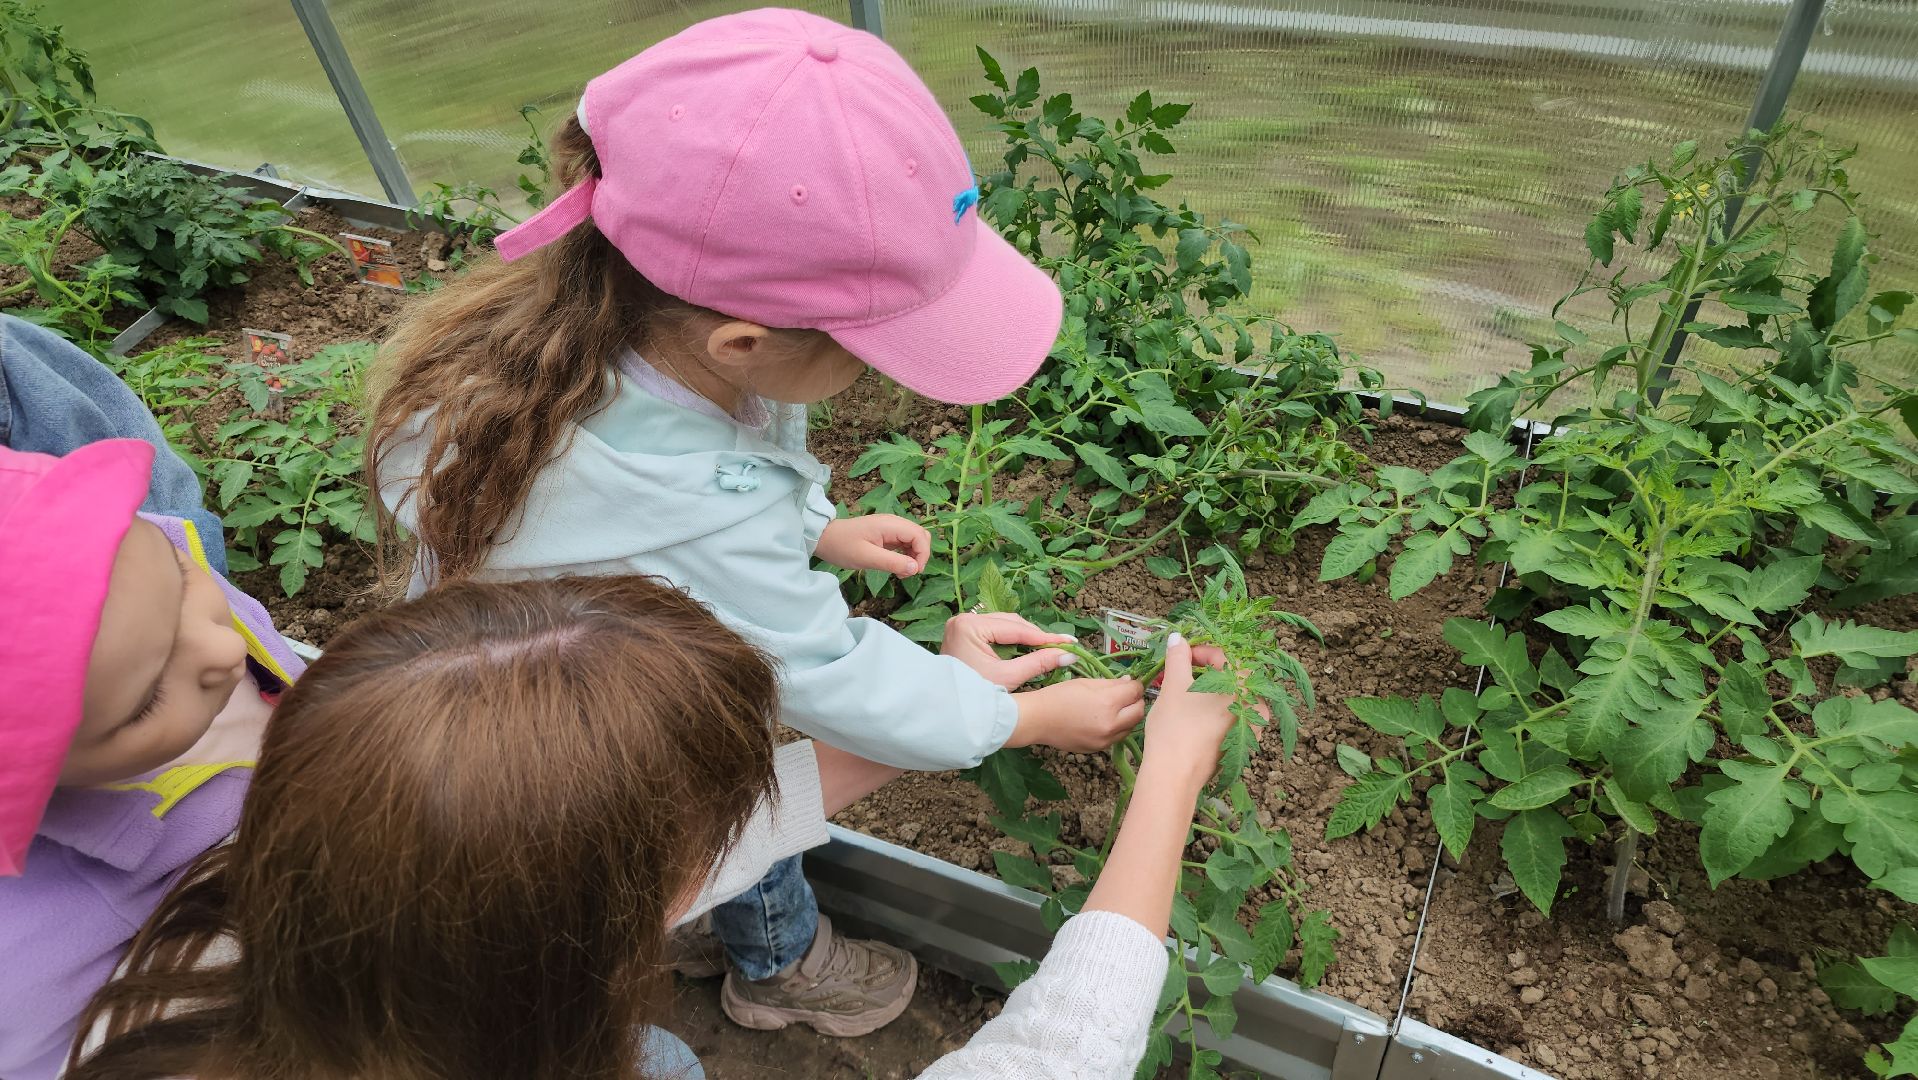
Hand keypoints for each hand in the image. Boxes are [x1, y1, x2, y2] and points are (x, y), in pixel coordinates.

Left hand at [816, 514, 929, 576]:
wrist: (824, 538)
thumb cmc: (842, 547)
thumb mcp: (866, 558)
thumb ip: (892, 562)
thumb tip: (915, 568)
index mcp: (890, 525)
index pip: (919, 535)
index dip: (923, 554)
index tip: (914, 571)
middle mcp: (893, 523)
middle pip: (920, 535)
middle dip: (920, 555)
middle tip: (907, 572)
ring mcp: (890, 528)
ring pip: (914, 540)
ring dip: (913, 556)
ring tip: (900, 572)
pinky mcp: (886, 534)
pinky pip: (904, 543)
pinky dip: (905, 555)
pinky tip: (896, 566)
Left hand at [941, 611, 1078, 688]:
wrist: (945, 713)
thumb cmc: (973, 697)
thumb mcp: (1008, 678)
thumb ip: (1039, 662)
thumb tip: (1070, 654)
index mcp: (969, 626)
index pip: (1015, 628)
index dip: (1045, 637)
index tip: (1069, 642)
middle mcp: (964, 620)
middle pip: (1010, 623)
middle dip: (1036, 636)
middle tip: (1062, 646)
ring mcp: (962, 626)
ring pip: (1004, 626)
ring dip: (1025, 638)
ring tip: (1049, 648)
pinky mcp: (964, 635)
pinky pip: (995, 633)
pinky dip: (1012, 642)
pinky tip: (1028, 649)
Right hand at [1009, 677, 1145, 752]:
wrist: (1037, 720)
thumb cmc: (1059, 696)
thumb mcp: (1086, 683)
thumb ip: (1111, 683)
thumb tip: (1130, 683)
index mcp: (1108, 703)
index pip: (1135, 692)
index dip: (1135, 685)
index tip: (1131, 683)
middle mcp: (1111, 725)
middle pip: (1139, 712)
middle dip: (1136, 701)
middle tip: (1127, 695)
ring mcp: (1106, 740)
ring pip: (1130, 727)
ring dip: (1128, 716)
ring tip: (1115, 708)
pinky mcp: (1099, 749)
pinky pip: (1117, 737)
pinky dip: (1116, 728)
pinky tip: (1103, 721)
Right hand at [1140, 633, 1246, 785]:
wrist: (1175, 775)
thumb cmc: (1176, 726)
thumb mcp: (1174, 685)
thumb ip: (1178, 657)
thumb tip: (1177, 638)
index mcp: (1246, 687)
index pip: (1225, 656)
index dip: (1199, 650)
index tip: (1179, 654)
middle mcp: (1256, 707)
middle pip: (1231, 676)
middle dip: (1205, 669)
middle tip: (1181, 670)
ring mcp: (1250, 728)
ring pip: (1230, 697)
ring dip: (1208, 688)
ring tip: (1185, 690)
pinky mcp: (1240, 744)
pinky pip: (1229, 715)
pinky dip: (1212, 707)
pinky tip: (1193, 711)